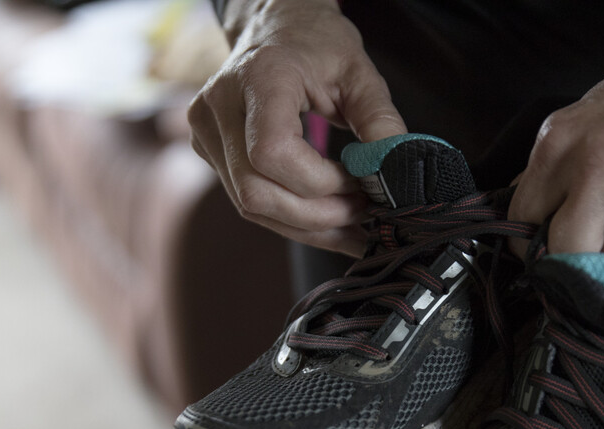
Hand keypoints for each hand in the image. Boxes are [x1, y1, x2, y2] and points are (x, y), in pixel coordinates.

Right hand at [189, 0, 406, 255]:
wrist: (275, 26)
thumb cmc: (317, 44)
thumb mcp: (360, 73)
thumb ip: (380, 121)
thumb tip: (396, 172)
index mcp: (259, 77)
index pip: (272, 152)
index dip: (319, 182)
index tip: (358, 181)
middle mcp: (220, 107)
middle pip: (256, 192)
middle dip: (317, 216)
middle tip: (362, 211)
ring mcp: (207, 132)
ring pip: (251, 206)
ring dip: (307, 227)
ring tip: (350, 221)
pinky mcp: (210, 152)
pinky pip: (249, 203)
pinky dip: (292, 219)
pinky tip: (327, 222)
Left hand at [509, 0, 603, 264]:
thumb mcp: (596, 112)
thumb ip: (563, 166)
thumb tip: (535, 219)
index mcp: (563, 141)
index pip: (525, 224)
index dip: (539, 251)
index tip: (554, 260)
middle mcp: (601, 165)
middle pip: (569, 257)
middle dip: (583, 270)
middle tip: (602, 267)